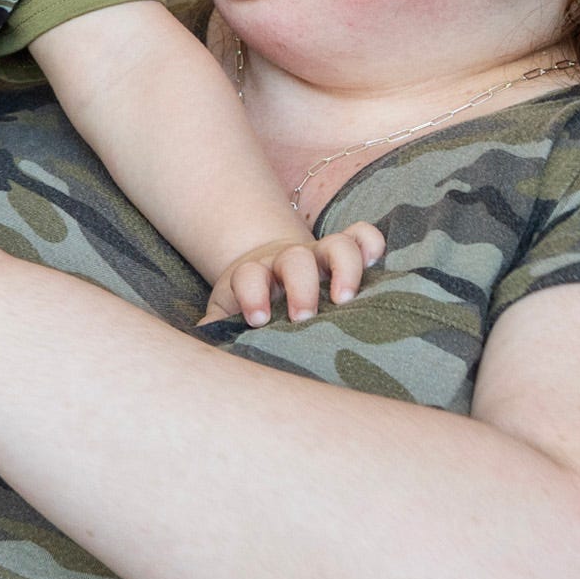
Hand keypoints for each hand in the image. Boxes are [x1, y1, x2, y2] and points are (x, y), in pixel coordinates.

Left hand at [202, 222, 387, 325]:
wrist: (265, 273)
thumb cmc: (248, 305)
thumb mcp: (227, 313)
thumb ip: (217, 326)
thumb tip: (203, 341)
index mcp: (254, 275)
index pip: (250, 276)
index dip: (253, 294)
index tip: (259, 320)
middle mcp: (286, 261)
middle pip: (296, 260)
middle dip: (301, 286)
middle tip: (304, 316)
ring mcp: (317, 255)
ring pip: (336, 245)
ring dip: (344, 268)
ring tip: (345, 299)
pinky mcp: (343, 252)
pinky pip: (361, 236)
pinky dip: (371, 243)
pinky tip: (376, 262)